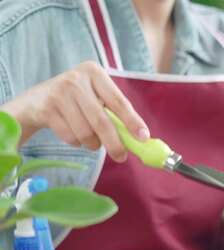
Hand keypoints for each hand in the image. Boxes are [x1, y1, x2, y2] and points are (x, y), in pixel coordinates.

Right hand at [0, 61, 148, 161]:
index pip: (119, 101)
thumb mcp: (95, 99)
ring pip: (85, 132)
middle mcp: (77, 78)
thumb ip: (115, 114)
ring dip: (91, 143)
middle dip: (114, 143)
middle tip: (121, 157)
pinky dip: (75, 141)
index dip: (132, 121)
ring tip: (88, 137)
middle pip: (102, 120)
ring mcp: (59, 92)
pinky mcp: (46, 108)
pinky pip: (70, 136)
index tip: (144, 137)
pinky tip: (70, 131)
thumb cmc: (75, 102)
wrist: (33, 103)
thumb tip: (141, 138)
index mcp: (95, 72)